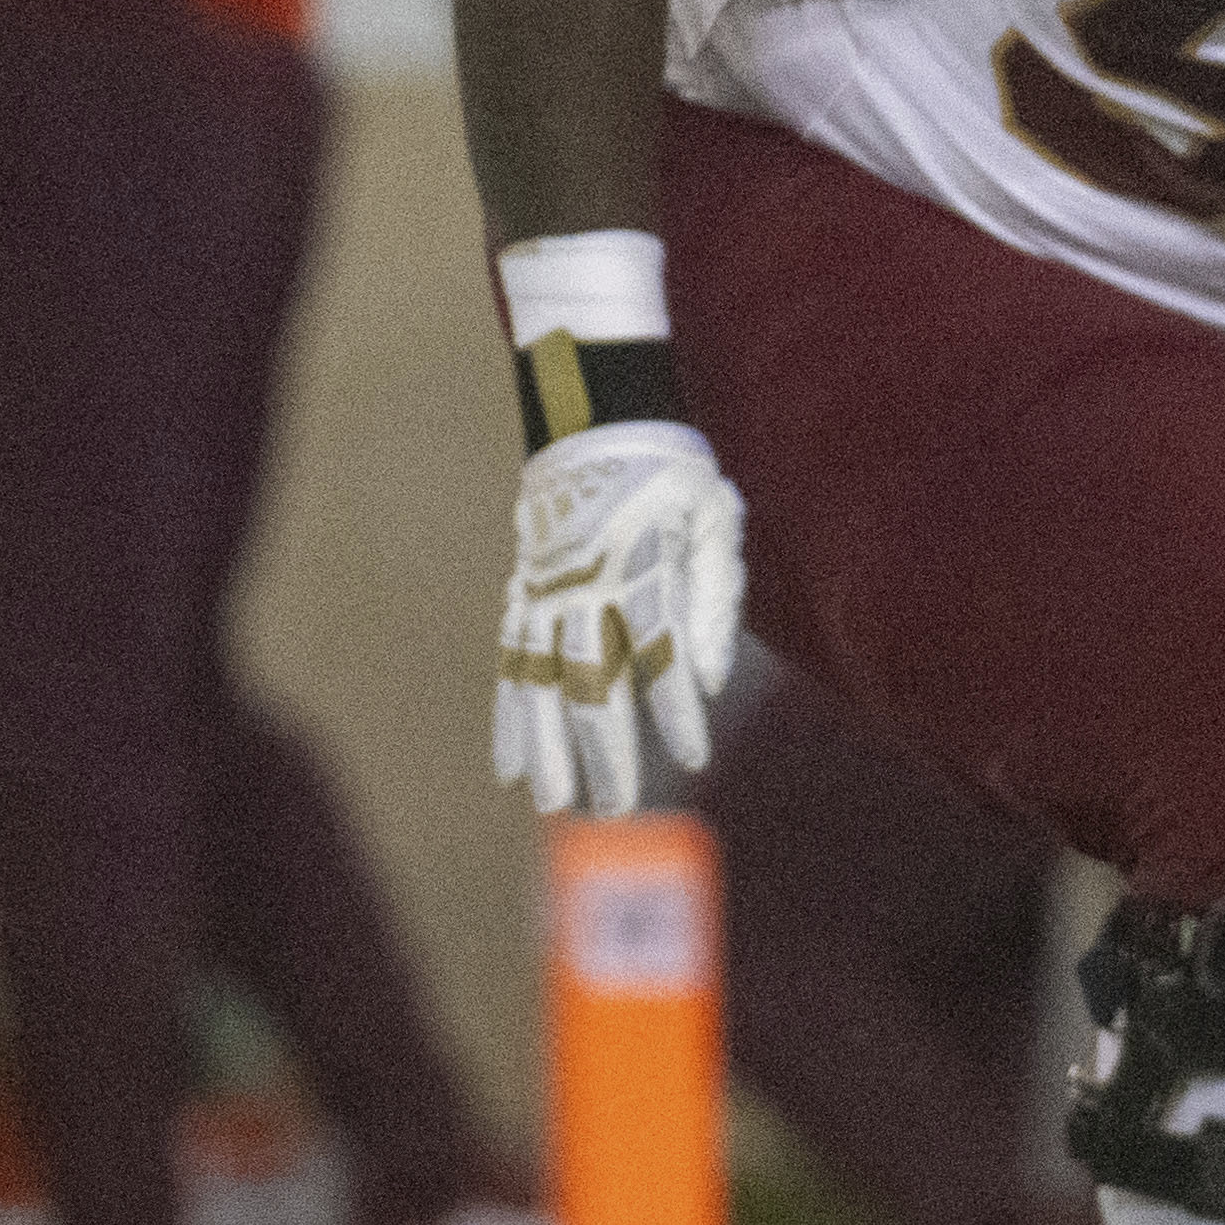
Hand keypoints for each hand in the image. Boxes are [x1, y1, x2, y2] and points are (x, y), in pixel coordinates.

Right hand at [493, 422, 742, 812]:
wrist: (597, 417)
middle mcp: (588, 583)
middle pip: (592, 678)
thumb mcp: (714, 517)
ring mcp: (548, 589)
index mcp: (643, 562)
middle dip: (605, 748)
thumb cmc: (674, 476)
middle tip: (616, 807)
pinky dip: (510, 716)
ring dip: (546, 744)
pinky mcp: (525, 591)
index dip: (675, 708)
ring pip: (542, 679)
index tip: (692, 758)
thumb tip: (710, 681)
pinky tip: (510, 766)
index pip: (659, 649)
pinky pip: (510, 662)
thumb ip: (714, 598)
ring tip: (552, 802)